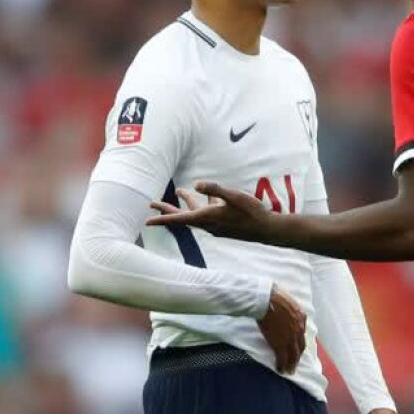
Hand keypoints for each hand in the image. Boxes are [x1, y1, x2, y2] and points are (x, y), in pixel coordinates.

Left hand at [146, 184, 273, 242]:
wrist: (267, 229)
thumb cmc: (252, 212)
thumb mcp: (234, 196)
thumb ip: (215, 189)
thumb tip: (196, 184)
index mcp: (207, 217)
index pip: (178, 219)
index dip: (162, 219)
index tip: (147, 221)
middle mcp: (208, 224)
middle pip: (182, 217)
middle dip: (166, 210)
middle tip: (152, 204)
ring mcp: (215, 225)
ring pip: (195, 213)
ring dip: (186, 203)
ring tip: (180, 191)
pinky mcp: (223, 224)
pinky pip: (207, 213)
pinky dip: (203, 205)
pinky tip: (208, 197)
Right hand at [258, 283, 306, 373]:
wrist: (267, 300)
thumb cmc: (273, 296)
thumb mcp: (288, 301)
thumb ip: (291, 310)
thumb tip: (288, 312)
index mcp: (301, 318)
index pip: (302, 335)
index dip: (299, 344)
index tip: (297, 350)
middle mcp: (298, 329)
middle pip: (300, 347)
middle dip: (297, 357)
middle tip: (295, 365)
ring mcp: (290, 338)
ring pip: (293, 355)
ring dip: (291, 364)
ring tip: (289, 371)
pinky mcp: (280, 344)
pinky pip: (283, 358)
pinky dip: (282, 365)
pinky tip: (281, 370)